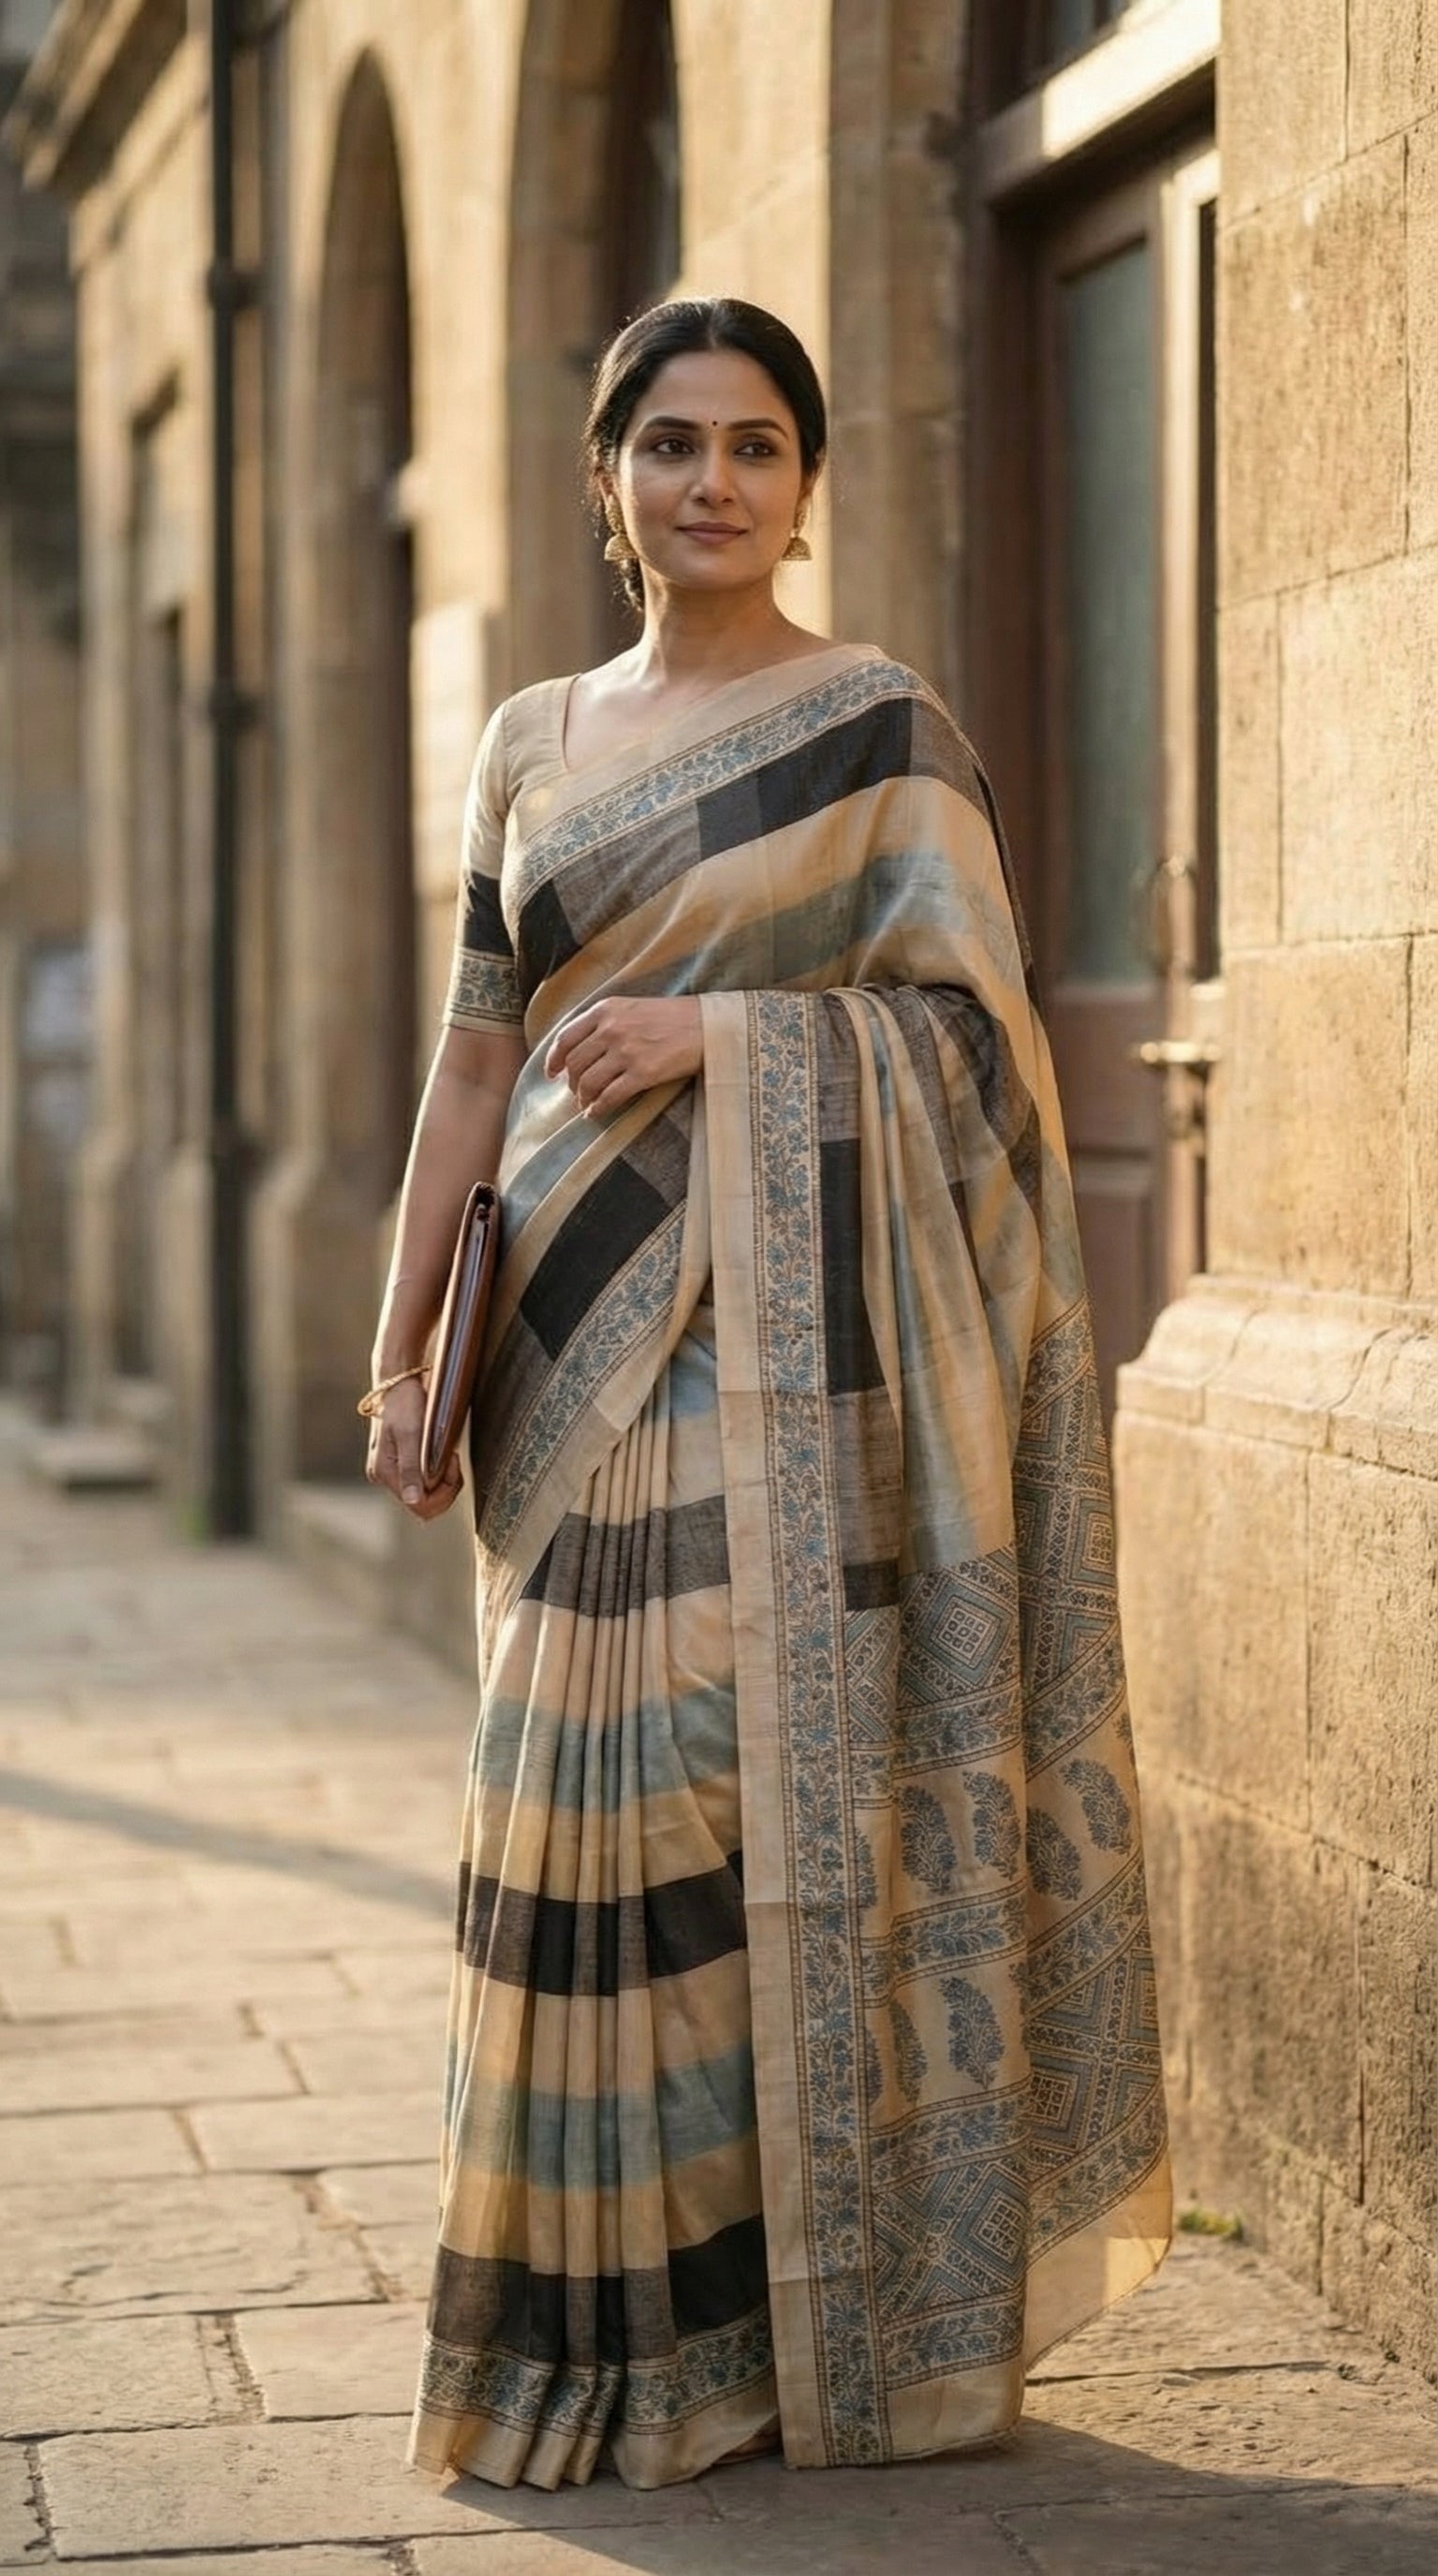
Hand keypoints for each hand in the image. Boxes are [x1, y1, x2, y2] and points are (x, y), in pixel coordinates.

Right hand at [364, 1374, 462, 1520]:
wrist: (398, 1383)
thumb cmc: (404, 1403)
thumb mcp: (411, 1434)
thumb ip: (412, 1469)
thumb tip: (413, 1500)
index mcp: (385, 1473)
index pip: (420, 1506)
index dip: (443, 1493)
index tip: (453, 1463)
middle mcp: (385, 1476)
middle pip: (423, 1504)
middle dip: (445, 1488)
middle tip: (453, 1459)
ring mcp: (391, 1471)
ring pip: (425, 1494)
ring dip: (443, 1480)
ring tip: (448, 1454)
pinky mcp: (399, 1463)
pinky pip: (422, 1480)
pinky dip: (437, 1472)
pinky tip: (441, 1454)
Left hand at [545, 996, 702, 1116]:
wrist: (708, 1025)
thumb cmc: (674, 1017)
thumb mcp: (633, 1007)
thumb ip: (606, 1022)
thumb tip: (582, 1051)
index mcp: (606, 1010)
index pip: (566, 1037)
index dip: (553, 1059)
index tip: (551, 1073)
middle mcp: (612, 1029)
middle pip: (575, 1063)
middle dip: (571, 1083)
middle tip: (576, 1093)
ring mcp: (627, 1051)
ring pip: (589, 1082)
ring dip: (583, 1098)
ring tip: (586, 1105)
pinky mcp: (643, 1072)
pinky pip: (610, 1096)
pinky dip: (599, 1108)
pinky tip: (597, 1113)